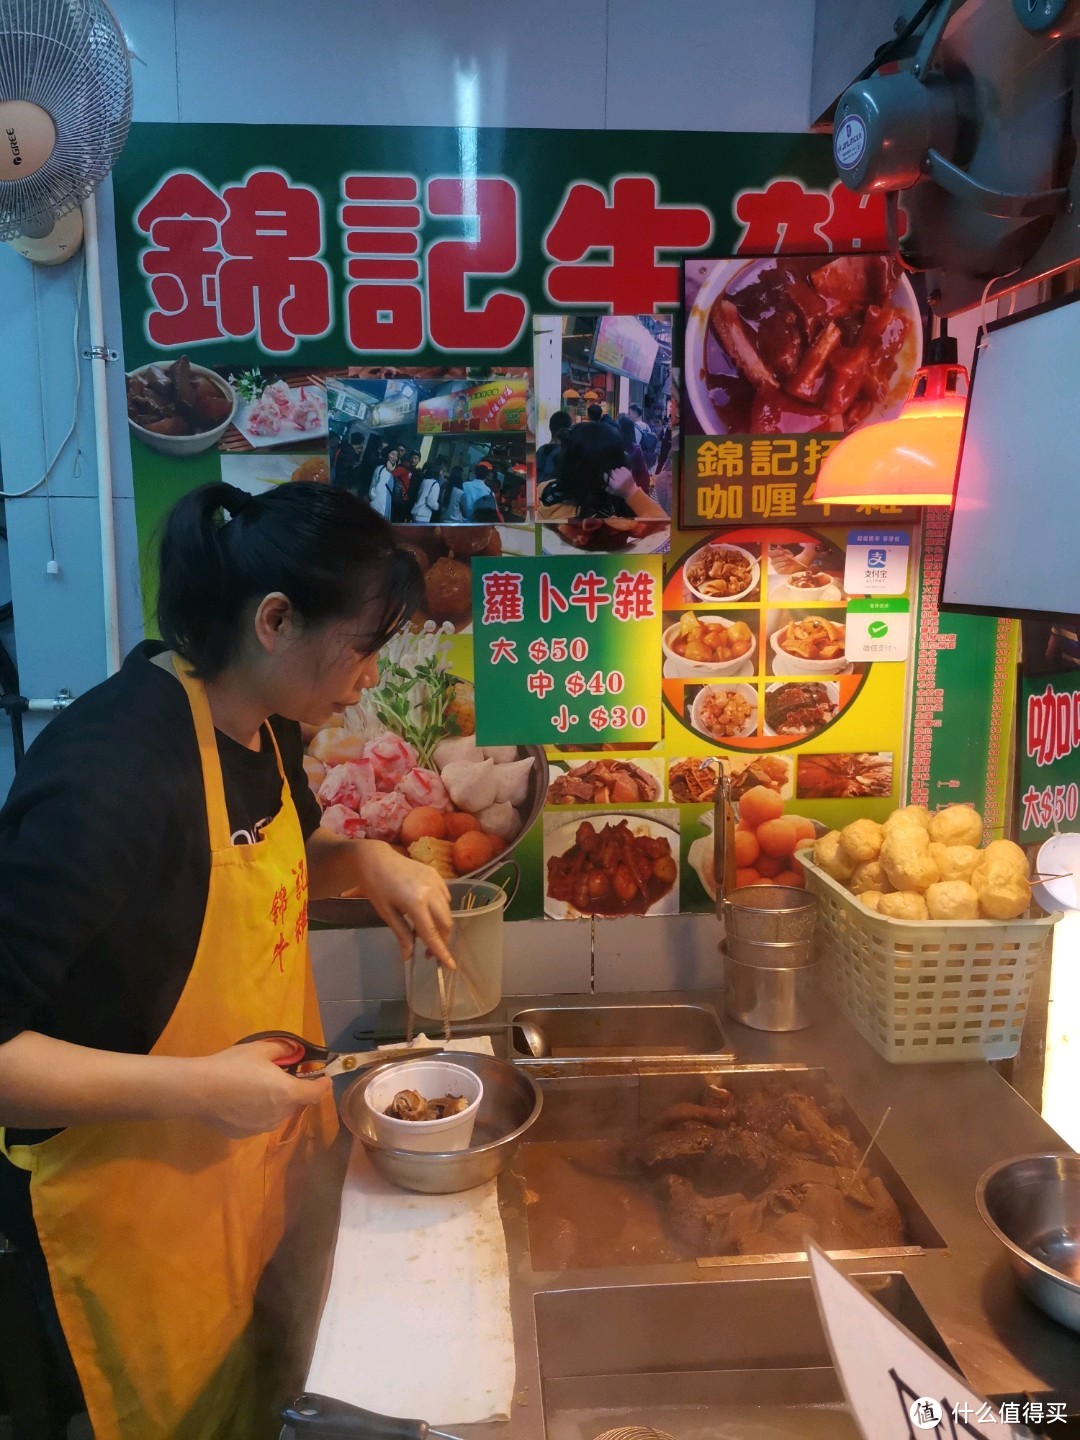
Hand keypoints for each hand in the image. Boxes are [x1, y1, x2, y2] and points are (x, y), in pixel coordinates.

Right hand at [192, 1038, 331, 1138]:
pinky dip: (258, 1112)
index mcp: (288, 1093)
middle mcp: (279, 1115)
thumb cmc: (233, 1066)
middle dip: (294, 1090)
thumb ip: (282, 1050)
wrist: (200, 1090)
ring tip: (258, 1088)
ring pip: (277, 1113)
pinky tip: (241, 1101)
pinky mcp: (244, 1134)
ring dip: (276, 1102)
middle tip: (282, 1075)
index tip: (324, 1078)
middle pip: (295, 1102)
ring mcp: (261, 1127)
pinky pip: (259, 1121)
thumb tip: (293, 1051)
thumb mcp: (260, 1049)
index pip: (315, 1093)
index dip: (323, 1085)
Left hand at [346, 840, 454, 967]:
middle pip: (446, 924)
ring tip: (421, 930)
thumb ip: (402, 934)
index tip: (450, 966)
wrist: (376, 858)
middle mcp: (431, 892)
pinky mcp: (437, 875)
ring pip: (447, 911)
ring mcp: (436, 882)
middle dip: (441, 940)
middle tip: (427, 952)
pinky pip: (445, 898)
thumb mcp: (386, 913)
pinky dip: (440, 909)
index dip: (441, 952)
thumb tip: (409, 956)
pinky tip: (426, 911)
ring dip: (440, 925)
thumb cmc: (376, 886)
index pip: (432, 933)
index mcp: (416, 903)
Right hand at [604, 465, 637, 499]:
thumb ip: (607, 488)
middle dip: (612, 474)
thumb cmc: (621, 492)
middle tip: (614, 476)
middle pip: (611, 472)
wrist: (632, 491)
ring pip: (616, 469)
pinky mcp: (628, 473)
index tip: (606, 475)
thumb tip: (604, 484)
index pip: (607, 477)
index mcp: (614, 485)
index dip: (606, 476)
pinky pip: (622, 468)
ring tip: (619, 475)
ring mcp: (623, 475)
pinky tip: (622, 473)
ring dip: (617, 472)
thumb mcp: (613, 492)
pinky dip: (622, 470)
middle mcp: (618, 479)